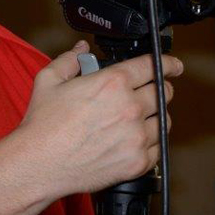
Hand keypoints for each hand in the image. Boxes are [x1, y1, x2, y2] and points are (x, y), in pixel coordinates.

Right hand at [14, 41, 182, 197]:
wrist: (40, 164)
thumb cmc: (43, 125)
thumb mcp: (48, 80)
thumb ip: (69, 60)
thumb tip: (81, 49)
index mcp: (113, 82)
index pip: (153, 66)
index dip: (168, 63)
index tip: (174, 66)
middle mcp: (130, 108)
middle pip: (163, 92)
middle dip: (159, 89)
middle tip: (150, 92)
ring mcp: (136, 136)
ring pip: (164, 120)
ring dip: (156, 116)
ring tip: (141, 118)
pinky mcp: (137, 161)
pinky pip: (158, 147)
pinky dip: (150, 142)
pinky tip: (134, 140)